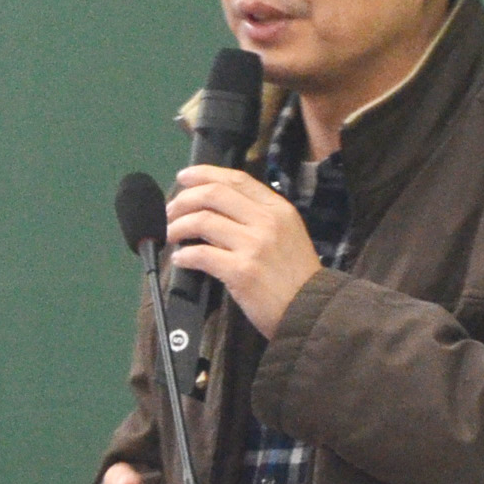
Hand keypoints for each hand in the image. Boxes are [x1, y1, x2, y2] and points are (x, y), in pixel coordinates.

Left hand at [167, 164, 322, 337]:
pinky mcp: (241, 271)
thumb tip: (216, 210)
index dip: (205, 174)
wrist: (313, 310)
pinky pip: (201, 255)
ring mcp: (254, 245)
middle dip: (184, 200)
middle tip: (170, 212)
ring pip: (202, 221)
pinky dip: (184, 256)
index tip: (184, 177)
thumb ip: (259, 218)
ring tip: (170, 235)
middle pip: (214, 195)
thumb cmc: (297, 275)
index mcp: (278, 208)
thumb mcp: (287, 234)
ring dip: (177, 227)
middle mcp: (266, 221)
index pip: (237, 180)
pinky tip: (180, 260)